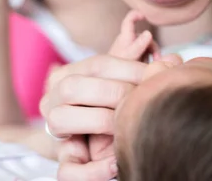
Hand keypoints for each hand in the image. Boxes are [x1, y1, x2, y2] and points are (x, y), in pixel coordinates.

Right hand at [42, 10, 155, 180]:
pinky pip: (67, 169)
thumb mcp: (125, 80)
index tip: (158, 73)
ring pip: (60, 120)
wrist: (102, 143)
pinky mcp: (64, 161)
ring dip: (99, 121)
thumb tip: (157, 43)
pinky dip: (93, 170)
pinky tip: (117, 162)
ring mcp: (55, 129)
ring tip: (126, 126)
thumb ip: (136, 61)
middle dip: (114, 92)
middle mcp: (54, 99)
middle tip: (141, 100)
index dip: (130, 68)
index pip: (98, 63)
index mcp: (69, 74)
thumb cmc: (117, 103)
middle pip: (73, 87)